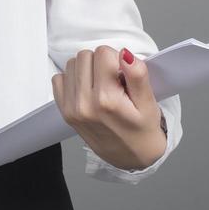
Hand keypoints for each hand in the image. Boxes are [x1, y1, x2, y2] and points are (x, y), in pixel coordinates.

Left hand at [51, 46, 166, 170]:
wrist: (129, 156)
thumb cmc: (141, 129)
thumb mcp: (149, 103)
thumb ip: (137, 76)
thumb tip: (125, 54)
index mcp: (106, 100)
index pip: (103, 53)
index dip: (116, 59)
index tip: (123, 75)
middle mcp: (84, 104)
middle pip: (85, 56)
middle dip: (101, 63)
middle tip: (113, 81)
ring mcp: (71, 108)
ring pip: (72, 64)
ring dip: (87, 69)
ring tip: (102, 86)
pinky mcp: (64, 111)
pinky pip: (59, 78)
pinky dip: (73, 79)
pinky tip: (88, 90)